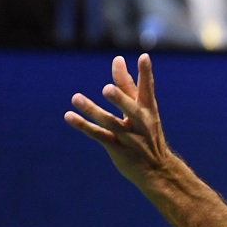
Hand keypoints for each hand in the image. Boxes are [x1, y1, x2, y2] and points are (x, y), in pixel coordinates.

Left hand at [64, 53, 172, 186]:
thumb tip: (118, 60)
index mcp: (149, 110)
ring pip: (110, 123)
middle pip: (131, 109)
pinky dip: (84, 126)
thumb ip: (128, 86)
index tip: (143, 57)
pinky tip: (69, 116)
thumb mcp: (142, 110)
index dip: (146, 73)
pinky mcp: (117, 149)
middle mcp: (141, 123)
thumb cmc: (147, 134)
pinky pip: (99, 135)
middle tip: (107, 89)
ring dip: (92, 111)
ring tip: (76, 98)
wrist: (157, 170)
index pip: (148, 89)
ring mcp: (129, 137)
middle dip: (120, 99)